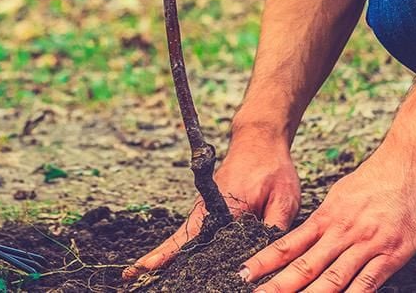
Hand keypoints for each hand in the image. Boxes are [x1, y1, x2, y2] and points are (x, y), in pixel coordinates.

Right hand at [125, 132, 300, 277]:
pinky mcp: (209, 211)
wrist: (260, 140)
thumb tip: (266, 259)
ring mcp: (206, 210)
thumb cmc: (273, 167)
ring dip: (164, 255)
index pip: (195, 236)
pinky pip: (192, 233)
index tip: (149, 265)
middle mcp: (208, 209)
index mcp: (224, 207)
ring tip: (139, 273)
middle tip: (131, 275)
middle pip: (180, 240)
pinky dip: (177, 248)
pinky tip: (168, 263)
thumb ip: (275, 229)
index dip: (171, 253)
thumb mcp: (284, 199)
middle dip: (158, 258)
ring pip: (183, 238)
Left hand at [239, 145, 415, 291]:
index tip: (244, 273)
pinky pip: (368, 282)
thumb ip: (325, 220)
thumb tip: (306, 237)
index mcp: (326, 217)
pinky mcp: (391, 254)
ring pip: (332, 278)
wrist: (411, 160)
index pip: (289, 245)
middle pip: (304, 266)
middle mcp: (341, 232)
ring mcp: (366, 244)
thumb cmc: (378, 176)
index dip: (265, 261)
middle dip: (278, 286)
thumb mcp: (341, 194)